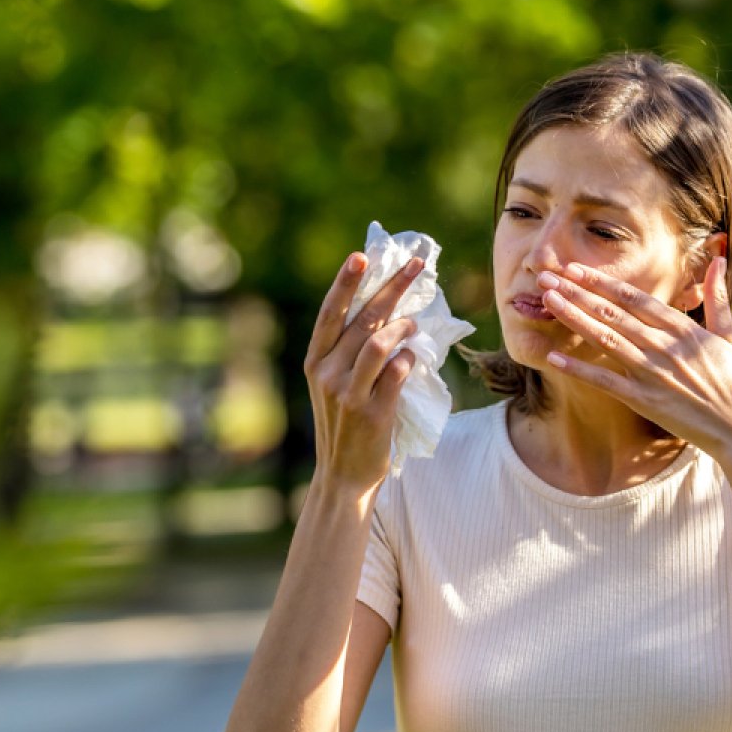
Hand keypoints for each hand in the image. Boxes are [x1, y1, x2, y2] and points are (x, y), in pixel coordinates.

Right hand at [303, 251, 425, 491]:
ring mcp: (348, 393)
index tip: (362, 256)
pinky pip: (396, 372)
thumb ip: (349, 352)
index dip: (345, 283)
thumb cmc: (345, 424)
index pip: (330, 313)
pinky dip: (408, 359)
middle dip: (393, 287)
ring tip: (415, 324)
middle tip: (417, 265)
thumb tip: (385, 311)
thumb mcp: (334, 384)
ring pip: (379, 343)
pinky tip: (413, 357)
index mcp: (314, 361)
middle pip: (363, 319)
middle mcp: (326, 373)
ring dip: (404, 327)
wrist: (343, 476)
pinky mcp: (372, 412)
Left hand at [536, 257, 731, 459]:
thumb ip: (717, 297)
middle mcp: (663, 347)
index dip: (603, 282)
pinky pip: (605, 382)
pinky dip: (579, 369)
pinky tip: (553, 357)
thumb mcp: (729, 335)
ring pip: (606, 339)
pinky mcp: (644, 400)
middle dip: (578, 292)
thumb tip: (719, 259)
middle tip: (547, 277)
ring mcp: (652, 374)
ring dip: (574, 318)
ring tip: (548, 301)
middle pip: (613, 313)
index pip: (635, 298)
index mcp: (682, 329)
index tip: (577, 268)